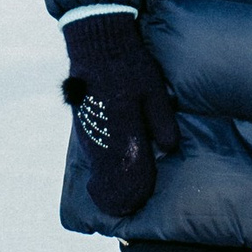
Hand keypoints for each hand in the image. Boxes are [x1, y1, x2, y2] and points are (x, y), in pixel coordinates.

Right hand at [63, 14, 180, 221]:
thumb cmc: (131, 66)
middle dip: (117, 192)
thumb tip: (168, 148)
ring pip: (98, 164)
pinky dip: (98, 165)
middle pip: (109, 173)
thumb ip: (161, 122)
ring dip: (106, 180)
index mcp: (124, 127)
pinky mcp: (82, 122)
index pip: (129, 169)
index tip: (136, 203)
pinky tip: (103, 173)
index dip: (134, 188)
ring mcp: (89, 129)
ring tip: (113, 197)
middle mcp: (103, 134)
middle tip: (124, 208)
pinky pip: (92, 151)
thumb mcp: (154, 92)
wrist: (98, 44)